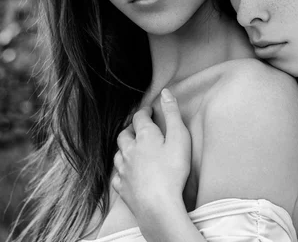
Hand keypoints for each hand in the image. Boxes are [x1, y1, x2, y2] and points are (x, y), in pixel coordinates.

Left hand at [113, 89, 191, 218]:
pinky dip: (121, 170)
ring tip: (131, 148)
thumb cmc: (172, 170)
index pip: (139, 118)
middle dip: (130, 128)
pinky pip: (117, 175)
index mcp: (144, 136)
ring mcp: (124, 170)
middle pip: (124, 135)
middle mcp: (129, 151)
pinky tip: (126, 172)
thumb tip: (165, 92)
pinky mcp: (122, 187)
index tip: (149, 110)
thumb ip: (172, 113)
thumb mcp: (179, 137)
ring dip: (124, 148)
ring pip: (118, 154)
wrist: (158, 205)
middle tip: (138, 128)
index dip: (144, 112)